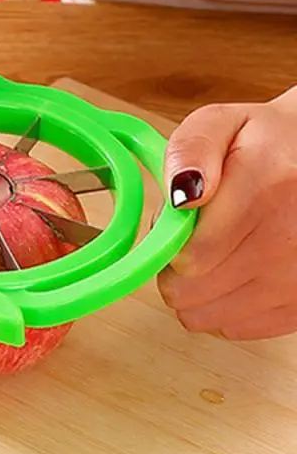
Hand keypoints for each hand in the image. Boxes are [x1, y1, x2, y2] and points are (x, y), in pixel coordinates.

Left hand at [157, 85, 296, 339]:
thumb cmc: (263, 144)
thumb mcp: (220, 124)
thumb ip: (190, 151)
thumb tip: (183, 196)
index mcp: (268, 186)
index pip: (188, 256)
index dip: (168, 244)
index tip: (180, 223)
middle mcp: (290, 237)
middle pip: (190, 292)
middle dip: (176, 269)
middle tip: (196, 239)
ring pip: (207, 317)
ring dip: (197, 292)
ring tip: (217, 256)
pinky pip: (236, 329)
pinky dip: (225, 308)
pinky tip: (237, 274)